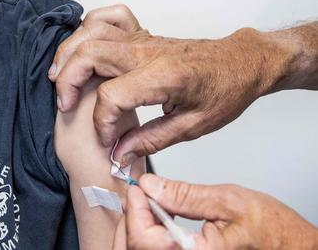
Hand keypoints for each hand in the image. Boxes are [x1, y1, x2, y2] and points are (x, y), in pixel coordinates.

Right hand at [49, 4, 299, 165]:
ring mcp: (142, 39)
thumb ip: (151, 140)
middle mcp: (147, 52)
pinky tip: (81, 49)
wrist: (241, 61)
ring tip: (60, 79)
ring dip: (68, 55)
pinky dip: (85, 29)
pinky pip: (105, 18)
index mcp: (164, 77)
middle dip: (67, 82)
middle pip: (89, 55)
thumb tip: (118, 152)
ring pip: (90, 33)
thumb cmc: (225, 91)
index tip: (108, 140)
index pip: (112, 96)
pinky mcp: (140, 34)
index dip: (101, 123)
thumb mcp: (194, 126)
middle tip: (66, 105)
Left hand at [124, 174, 317, 248]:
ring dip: (140, 227)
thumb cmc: (273, 231)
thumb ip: (184, 194)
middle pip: (136, 247)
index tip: (139, 187)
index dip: (135, 208)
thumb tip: (151, 185)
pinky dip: (151, 236)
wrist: (295, 247)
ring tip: (151, 204)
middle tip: (143, 194)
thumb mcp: (228, 201)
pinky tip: (160, 219)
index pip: (142, 238)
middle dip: (134, 217)